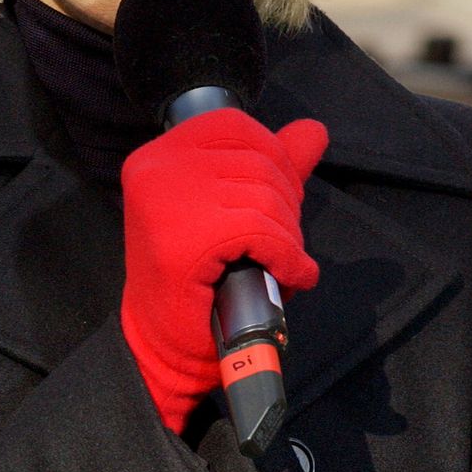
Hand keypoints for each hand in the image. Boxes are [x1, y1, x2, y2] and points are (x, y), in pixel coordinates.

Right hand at [120, 108, 326, 432]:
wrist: (163, 345)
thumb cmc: (196, 279)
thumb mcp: (232, 205)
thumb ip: (270, 164)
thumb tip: (314, 131)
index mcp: (160, 154)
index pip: (235, 127)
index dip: (274, 159)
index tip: (279, 199)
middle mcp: (157, 168)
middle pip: (257, 162)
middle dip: (286, 205)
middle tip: (281, 242)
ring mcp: (167, 201)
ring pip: (264, 199)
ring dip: (288, 237)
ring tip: (280, 261)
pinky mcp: (183, 241)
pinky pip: (262, 233)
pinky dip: (288, 258)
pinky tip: (290, 275)